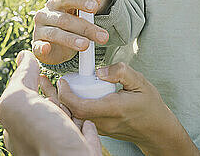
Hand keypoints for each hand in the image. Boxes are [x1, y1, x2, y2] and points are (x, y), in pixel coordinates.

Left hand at [0, 50, 101, 155]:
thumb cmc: (42, 138)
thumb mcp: (18, 102)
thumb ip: (20, 80)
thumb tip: (23, 57)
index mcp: (22, 129)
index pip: (26, 101)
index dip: (32, 82)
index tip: (40, 68)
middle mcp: (42, 138)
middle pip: (49, 109)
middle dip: (52, 93)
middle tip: (58, 77)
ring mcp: (64, 144)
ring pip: (68, 118)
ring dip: (71, 103)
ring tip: (73, 88)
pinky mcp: (84, 148)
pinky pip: (86, 131)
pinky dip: (87, 120)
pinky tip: (86, 113)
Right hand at [32, 0, 109, 64]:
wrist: (55, 47)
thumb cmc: (70, 28)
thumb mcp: (79, 16)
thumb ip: (88, 7)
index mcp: (57, 3)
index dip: (81, 1)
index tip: (95, 7)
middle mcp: (46, 14)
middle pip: (65, 19)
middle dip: (85, 27)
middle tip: (102, 35)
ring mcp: (39, 30)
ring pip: (55, 33)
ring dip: (71, 39)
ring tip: (86, 45)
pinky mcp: (36, 46)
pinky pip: (38, 46)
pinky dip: (42, 47)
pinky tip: (46, 48)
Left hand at [58, 63, 199, 155]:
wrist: (155, 130)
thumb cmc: (149, 105)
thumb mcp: (140, 82)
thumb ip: (121, 72)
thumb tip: (100, 70)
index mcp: (112, 109)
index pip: (80, 107)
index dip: (66, 95)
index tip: (62, 80)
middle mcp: (103, 122)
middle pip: (70, 114)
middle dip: (54, 98)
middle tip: (43, 80)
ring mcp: (99, 129)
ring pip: (72, 118)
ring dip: (58, 103)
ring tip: (46, 86)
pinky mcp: (98, 130)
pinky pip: (78, 120)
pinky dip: (67, 108)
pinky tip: (60, 96)